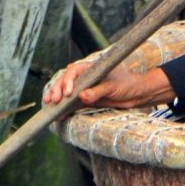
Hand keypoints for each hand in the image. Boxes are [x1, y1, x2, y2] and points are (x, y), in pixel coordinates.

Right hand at [42, 61, 173, 109]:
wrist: (136, 95)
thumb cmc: (127, 84)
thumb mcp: (113, 87)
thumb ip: (97, 91)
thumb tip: (81, 96)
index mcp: (91, 69)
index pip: (74, 71)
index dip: (68, 80)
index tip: (67, 92)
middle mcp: (85, 78)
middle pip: (66, 81)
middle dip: (57, 89)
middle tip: (53, 99)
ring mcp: (84, 89)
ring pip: (66, 93)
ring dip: (56, 98)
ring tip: (48, 104)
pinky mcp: (86, 101)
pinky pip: (72, 105)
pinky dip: (64, 109)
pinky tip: (57, 115)